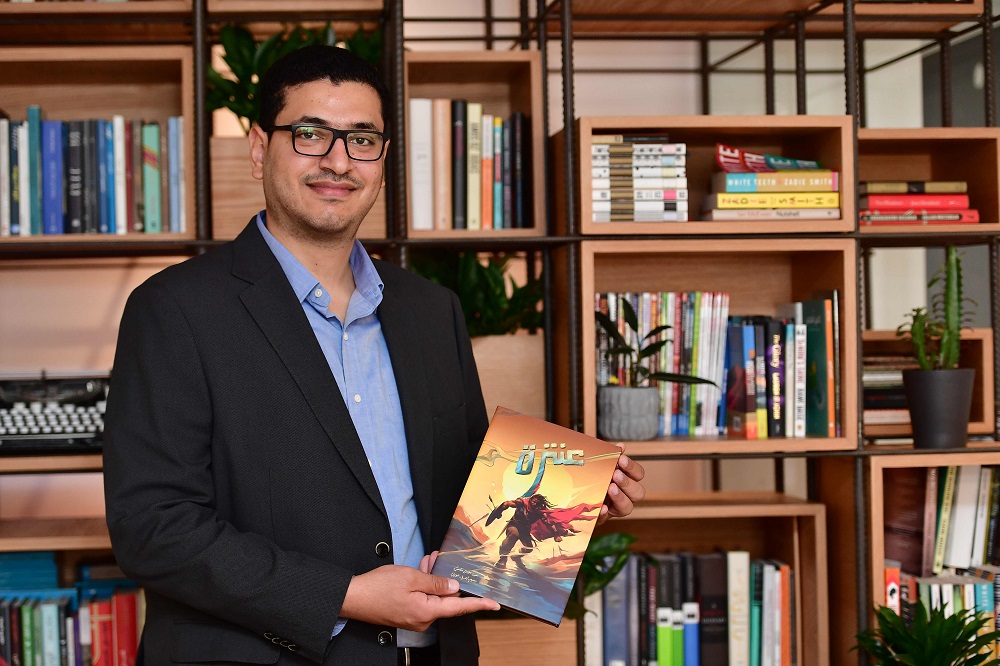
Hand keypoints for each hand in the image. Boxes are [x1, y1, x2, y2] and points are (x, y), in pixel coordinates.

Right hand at [341, 561, 499, 631]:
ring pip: (433, 596)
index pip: (459, 607)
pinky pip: (423, 599)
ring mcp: (414, 619)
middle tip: (436, 560)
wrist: (353, 598)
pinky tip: (419, 571)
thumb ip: (436, 582)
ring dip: (432, 579)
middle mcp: (423, 620)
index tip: (494, 603)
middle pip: (445, 599)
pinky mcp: (407, 615)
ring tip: (426, 562)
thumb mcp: (411, 578)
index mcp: (427, 611)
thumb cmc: (378, 587)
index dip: (479, 604)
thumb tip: (454, 587)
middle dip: (445, 578)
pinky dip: (423, 586)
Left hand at [597, 443, 645, 524]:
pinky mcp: (600, 518)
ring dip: (620, 497)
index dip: (632, 467)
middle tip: (615, 475)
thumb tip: (621, 446)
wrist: (571, 491)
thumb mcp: (598, 463)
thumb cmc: (590, 474)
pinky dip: (604, 513)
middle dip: (627, 483)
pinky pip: (605, 519)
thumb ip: (609, 455)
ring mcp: (614, 508)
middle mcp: (624, 495)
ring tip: (610, 488)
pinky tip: (601, 507)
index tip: (621, 460)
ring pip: (627, 508)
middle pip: (638, 492)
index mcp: (626, 480)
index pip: (639, 474)